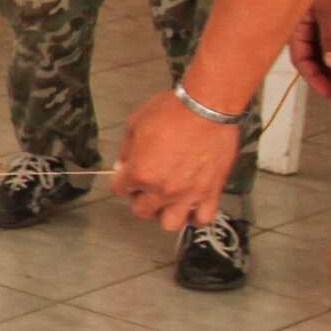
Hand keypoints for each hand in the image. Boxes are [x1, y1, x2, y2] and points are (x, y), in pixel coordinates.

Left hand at [112, 90, 239, 233]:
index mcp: (140, 172)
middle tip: (147, 187)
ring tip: (168, 201)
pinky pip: (203, 218)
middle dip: (141, 198)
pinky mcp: (211, 192)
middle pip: (142, 210)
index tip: (126, 177)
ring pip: (170, 223)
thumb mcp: (136, 123)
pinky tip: (192, 208)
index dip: (122, 182)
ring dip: (165, 214)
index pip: (120, 190)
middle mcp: (162, 189)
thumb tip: (125, 163)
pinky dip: (197, 217)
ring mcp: (188, 193)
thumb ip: (128, 149)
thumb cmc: (173, 111)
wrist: (207, 106)